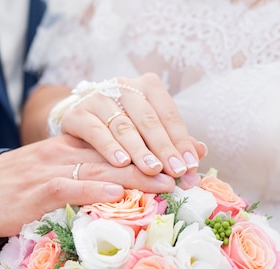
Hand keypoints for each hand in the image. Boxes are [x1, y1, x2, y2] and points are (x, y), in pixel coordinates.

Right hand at [0, 135, 176, 237]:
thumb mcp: (54, 175)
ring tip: (165, 182)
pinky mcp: (37, 189)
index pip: (120, 142)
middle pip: (117, 153)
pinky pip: (68, 187)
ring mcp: (51, 169)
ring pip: (99, 168)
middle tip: (187, 170)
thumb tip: (124, 190)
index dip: (154, 148)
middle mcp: (66, 152)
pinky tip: (115, 195)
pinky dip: (92, 190)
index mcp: (73, 147)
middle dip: (155, 161)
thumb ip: (87, 177)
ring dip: (135, 176)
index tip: (186, 155)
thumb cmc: (19, 190)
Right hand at [54, 73, 206, 181]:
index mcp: (147, 86)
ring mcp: (98, 97)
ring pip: (123, 126)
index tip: (190, 166)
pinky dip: (110, 147)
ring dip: (139, 150)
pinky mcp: (77, 113)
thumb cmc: (121, 127)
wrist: (79, 121)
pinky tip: (122, 163)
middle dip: (164, 148)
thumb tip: (201, 152)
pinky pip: (96, 131)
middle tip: (175, 171)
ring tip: (152, 169)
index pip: (168, 114)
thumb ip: (173, 141)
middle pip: (148, 119)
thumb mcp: (148, 132)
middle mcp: (123, 86)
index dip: (181, 141)